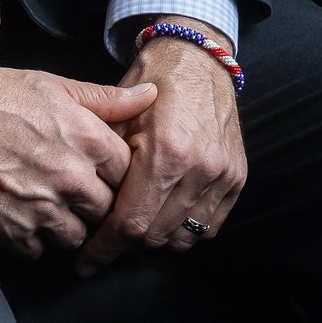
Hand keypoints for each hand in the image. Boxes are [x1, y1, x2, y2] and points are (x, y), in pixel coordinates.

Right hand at [0, 57, 155, 257]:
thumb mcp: (57, 86)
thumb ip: (108, 99)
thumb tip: (151, 96)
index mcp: (87, 139)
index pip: (129, 175)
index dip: (116, 173)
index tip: (103, 171)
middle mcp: (69, 177)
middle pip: (109, 211)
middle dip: (98, 203)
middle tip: (78, 190)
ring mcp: (40, 207)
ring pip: (78, 237)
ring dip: (69, 225)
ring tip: (51, 203)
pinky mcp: (11, 230)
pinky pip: (40, 251)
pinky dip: (34, 238)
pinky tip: (24, 212)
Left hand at [76, 20, 245, 274]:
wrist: (199, 58)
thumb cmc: (153, 84)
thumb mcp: (118, 116)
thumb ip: (103, 165)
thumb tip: (83, 210)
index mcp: (166, 152)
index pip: (130, 222)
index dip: (104, 248)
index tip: (85, 263)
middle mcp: (199, 168)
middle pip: (155, 236)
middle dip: (126, 242)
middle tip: (108, 235)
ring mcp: (223, 175)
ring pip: (182, 238)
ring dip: (156, 238)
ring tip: (139, 224)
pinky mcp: (237, 178)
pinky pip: (209, 227)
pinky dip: (185, 230)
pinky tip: (167, 217)